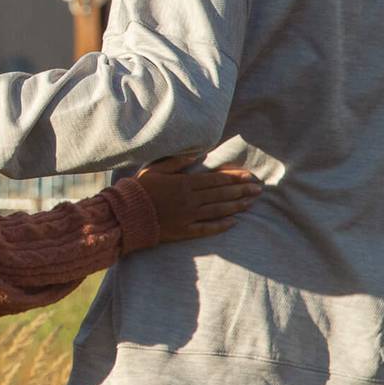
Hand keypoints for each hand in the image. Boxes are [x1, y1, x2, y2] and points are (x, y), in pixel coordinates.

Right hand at [134, 156, 261, 241]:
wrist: (125, 215)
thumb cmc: (138, 189)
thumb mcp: (155, 169)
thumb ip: (177, 162)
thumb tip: (197, 154)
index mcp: (184, 184)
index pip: (215, 180)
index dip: (234, 178)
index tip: (249, 176)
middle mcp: (190, 200)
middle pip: (221, 194)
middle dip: (241, 191)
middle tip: (258, 190)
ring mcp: (189, 216)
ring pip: (218, 210)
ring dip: (236, 206)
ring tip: (251, 203)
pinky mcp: (184, 230)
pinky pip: (207, 228)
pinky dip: (221, 225)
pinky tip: (234, 223)